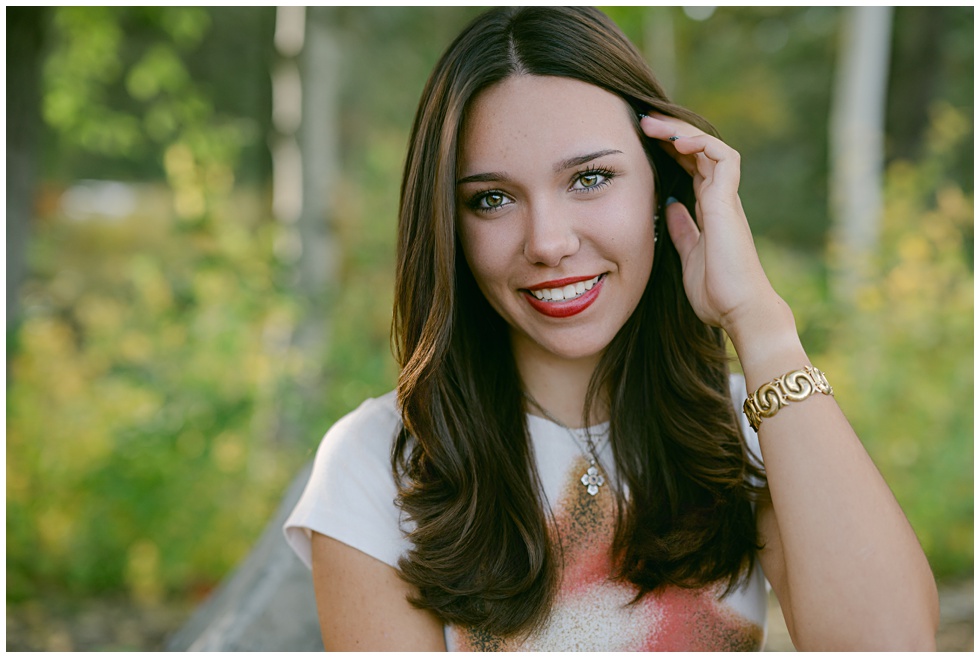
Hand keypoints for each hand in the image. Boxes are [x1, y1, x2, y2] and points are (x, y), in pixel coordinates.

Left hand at [639, 113, 785, 342]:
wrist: (740, 311)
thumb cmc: (717, 292)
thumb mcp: (688, 255)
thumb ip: (681, 230)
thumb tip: (669, 207)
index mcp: (710, 211)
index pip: (692, 168)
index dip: (671, 151)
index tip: (644, 142)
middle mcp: (720, 200)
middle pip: (699, 152)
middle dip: (672, 133)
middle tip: (643, 122)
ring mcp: (727, 200)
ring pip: (710, 148)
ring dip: (682, 132)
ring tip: (654, 124)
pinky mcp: (728, 203)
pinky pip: (722, 158)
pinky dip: (701, 144)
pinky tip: (678, 141)